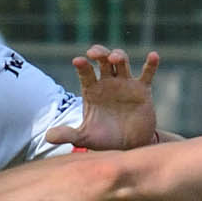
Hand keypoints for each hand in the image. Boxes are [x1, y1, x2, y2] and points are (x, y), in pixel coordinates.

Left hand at [44, 44, 160, 150]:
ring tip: (115, 59)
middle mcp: (108, 83)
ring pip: (122, 62)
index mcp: (92, 90)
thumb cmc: (104, 139)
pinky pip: (147, 74)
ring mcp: (125, 84)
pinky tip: (153, 56)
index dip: (82, 65)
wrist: (127, 147)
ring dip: (118, 56)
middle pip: (103, 60)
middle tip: (94, 53)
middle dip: (99, 53)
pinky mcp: (142, 90)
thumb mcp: (84, 138)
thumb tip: (48, 137)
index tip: (78, 61)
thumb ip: (68, 134)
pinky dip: (151, 64)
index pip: (85, 73)